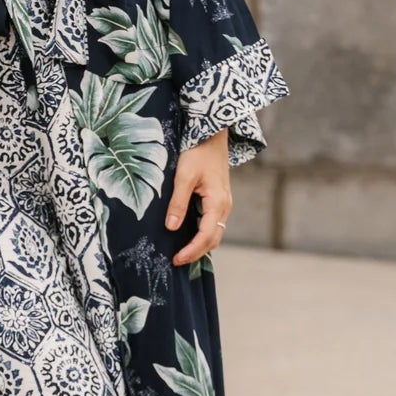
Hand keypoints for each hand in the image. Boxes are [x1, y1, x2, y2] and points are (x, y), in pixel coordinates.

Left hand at [164, 128, 231, 264]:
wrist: (212, 134)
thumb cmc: (197, 152)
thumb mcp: (184, 176)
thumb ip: (178, 202)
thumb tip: (171, 227)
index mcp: (218, 202)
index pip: (206, 236)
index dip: (191, 251)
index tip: (176, 259)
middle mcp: (224, 206)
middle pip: (213, 239)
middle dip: (196, 252)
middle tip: (176, 261)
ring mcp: (223, 203)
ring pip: (214, 232)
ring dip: (200, 245)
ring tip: (181, 253)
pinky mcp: (218, 199)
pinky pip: (212, 223)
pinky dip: (202, 234)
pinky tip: (188, 236)